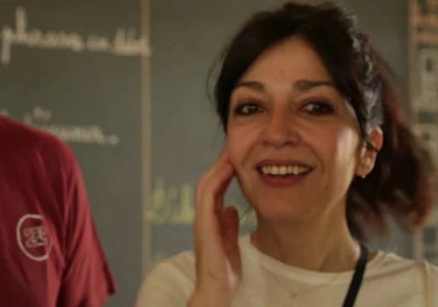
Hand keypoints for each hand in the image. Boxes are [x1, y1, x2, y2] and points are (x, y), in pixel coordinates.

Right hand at [189, 149, 240, 306]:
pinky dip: (217, 181)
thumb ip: (229, 225)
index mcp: (209, 220)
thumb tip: (232, 209)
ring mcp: (202, 220)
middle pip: (208, 182)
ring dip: (218, 168)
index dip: (223, 172)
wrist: (216, 289)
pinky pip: (208, 197)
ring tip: (230, 154)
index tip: (235, 158)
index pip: (214, 189)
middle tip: (232, 148)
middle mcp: (203, 217)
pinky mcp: (204, 226)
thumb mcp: (231, 243)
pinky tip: (227, 170)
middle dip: (220, 164)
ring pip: (206, 186)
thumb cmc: (223, 270)